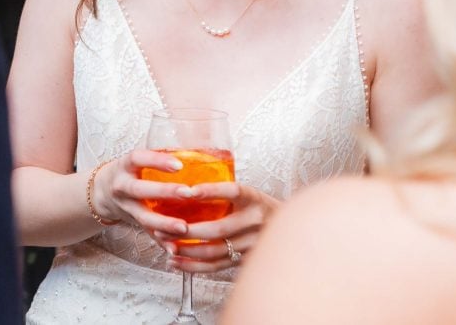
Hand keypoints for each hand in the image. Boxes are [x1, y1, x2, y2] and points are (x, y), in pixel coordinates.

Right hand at [90, 150, 199, 238]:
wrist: (101, 193)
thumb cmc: (130, 172)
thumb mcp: (136, 162)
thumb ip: (160, 159)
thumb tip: (200, 154)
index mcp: (124, 166)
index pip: (138, 159)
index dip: (156, 160)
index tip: (179, 164)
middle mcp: (121, 186)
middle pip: (140, 189)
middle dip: (163, 192)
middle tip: (188, 193)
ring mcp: (125, 207)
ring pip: (143, 217)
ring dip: (164, 223)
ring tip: (184, 227)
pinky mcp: (132, 223)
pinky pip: (147, 234)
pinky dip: (161, 241)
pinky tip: (174, 249)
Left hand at [155, 182, 279, 273]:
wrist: (293, 231)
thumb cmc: (259, 208)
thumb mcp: (249, 194)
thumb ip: (224, 193)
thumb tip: (184, 188)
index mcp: (254, 198)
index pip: (232, 191)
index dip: (209, 191)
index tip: (184, 191)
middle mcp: (256, 221)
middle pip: (218, 228)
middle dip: (186, 230)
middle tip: (162, 228)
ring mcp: (253, 244)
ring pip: (215, 251)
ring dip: (187, 251)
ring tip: (166, 246)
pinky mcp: (247, 260)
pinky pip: (217, 266)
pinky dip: (194, 267)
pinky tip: (176, 263)